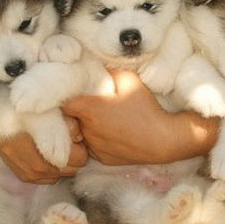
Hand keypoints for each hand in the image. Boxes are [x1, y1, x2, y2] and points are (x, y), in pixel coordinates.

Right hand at [0, 117, 86, 183]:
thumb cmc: (26, 114)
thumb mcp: (50, 112)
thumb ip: (69, 124)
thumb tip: (79, 135)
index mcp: (49, 152)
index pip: (81, 158)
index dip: (81, 147)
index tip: (75, 138)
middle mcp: (40, 168)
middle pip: (73, 169)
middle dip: (74, 157)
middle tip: (67, 142)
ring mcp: (32, 175)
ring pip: (62, 175)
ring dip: (62, 164)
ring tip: (55, 147)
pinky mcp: (26, 178)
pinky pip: (50, 178)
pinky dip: (51, 169)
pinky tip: (46, 155)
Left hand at [62, 70, 182, 164]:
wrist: (163, 140)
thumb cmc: (147, 109)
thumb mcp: (129, 80)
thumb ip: (108, 71)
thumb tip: (95, 65)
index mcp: (89, 110)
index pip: (61, 102)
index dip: (64, 96)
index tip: (72, 92)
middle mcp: (87, 131)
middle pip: (71, 118)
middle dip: (78, 111)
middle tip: (92, 104)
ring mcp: (94, 147)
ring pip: (81, 133)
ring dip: (87, 126)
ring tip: (106, 120)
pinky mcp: (102, 158)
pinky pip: (93, 146)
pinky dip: (98, 140)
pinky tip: (114, 133)